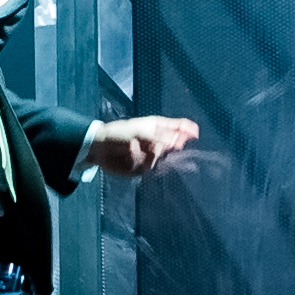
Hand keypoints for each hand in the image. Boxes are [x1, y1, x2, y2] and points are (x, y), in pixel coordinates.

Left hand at [80, 114, 199, 177]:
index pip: (179, 126)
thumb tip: (178, 143)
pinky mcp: (143, 167)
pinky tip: (131, 155)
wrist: (99, 149)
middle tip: (161, 146)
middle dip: (172, 147)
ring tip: (134, 147)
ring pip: (162, 159)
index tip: (195, 134)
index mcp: (158, 127)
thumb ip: (159, 138)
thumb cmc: (119, 133)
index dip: (188, 130)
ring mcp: (151, 155)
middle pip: (175, 145)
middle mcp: (157, 141)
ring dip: (151, 155)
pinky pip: (149, 168)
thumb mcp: (140, 132)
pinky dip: (140, 162)